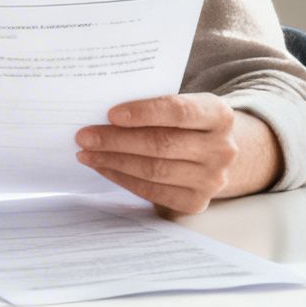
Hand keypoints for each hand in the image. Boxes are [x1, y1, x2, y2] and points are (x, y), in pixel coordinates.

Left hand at [74, 93, 278, 214]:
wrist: (217, 154)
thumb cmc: (188, 123)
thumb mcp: (184, 104)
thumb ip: (154, 105)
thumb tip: (102, 112)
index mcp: (219, 115)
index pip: (179, 111)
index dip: (144, 112)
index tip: (111, 114)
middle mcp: (222, 149)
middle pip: (161, 144)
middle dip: (116, 140)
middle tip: (84, 136)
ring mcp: (212, 179)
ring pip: (154, 170)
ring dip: (114, 161)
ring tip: (87, 153)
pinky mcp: (196, 202)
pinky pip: (153, 192)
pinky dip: (123, 179)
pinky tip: (104, 167)